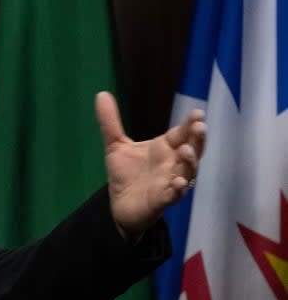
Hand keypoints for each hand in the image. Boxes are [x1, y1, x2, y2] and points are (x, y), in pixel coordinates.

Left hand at [95, 91, 205, 238]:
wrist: (119, 205)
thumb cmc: (126, 174)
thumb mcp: (115, 145)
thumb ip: (110, 122)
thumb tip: (101, 94)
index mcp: (165, 148)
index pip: (182, 134)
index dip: (190, 124)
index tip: (198, 113)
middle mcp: (172, 164)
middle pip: (192, 150)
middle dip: (197, 140)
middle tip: (199, 127)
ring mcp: (170, 183)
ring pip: (188, 172)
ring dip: (190, 162)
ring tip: (186, 150)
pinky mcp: (162, 200)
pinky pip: (174, 195)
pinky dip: (177, 189)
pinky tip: (177, 183)